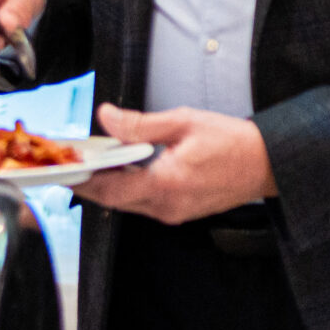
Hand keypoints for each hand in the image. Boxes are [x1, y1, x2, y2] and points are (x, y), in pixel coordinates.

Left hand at [77, 103, 276, 223]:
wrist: (267, 164)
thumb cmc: (232, 142)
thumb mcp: (183, 122)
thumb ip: (140, 124)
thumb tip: (106, 117)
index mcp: (166, 184)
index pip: (109, 189)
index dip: (81, 179)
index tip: (61, 166)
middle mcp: (166, 206)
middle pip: (112, 199)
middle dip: (88, 180)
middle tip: (69, 160)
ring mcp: (173, 213)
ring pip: (126, 202)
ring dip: (107, 183)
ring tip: (91, 159)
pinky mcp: (179, 212)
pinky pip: (142, 203)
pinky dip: (126, 186)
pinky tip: (120, 167)